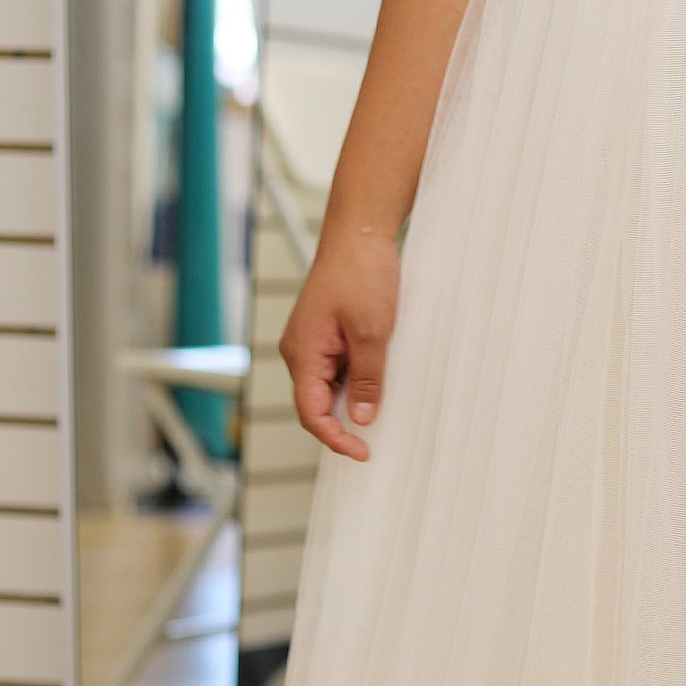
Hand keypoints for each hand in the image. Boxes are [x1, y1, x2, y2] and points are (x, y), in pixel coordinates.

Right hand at [279, 223, 400, 460]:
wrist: (360, 234)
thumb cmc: (361, 274)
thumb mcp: (373, 332)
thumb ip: (366, 378)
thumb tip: (359, 418)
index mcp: (303, 353)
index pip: (310, 413)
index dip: (334, 438)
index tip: (362, 452)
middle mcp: (301, 351)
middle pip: (316, 404)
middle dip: (343, 424)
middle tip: (377, 438)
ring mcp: (312, 342)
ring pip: (329, 386)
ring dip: (352, 399)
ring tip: (385, 406)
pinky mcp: (327, 333)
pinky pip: (338, 367)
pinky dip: (357, 379)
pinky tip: (381, 378)